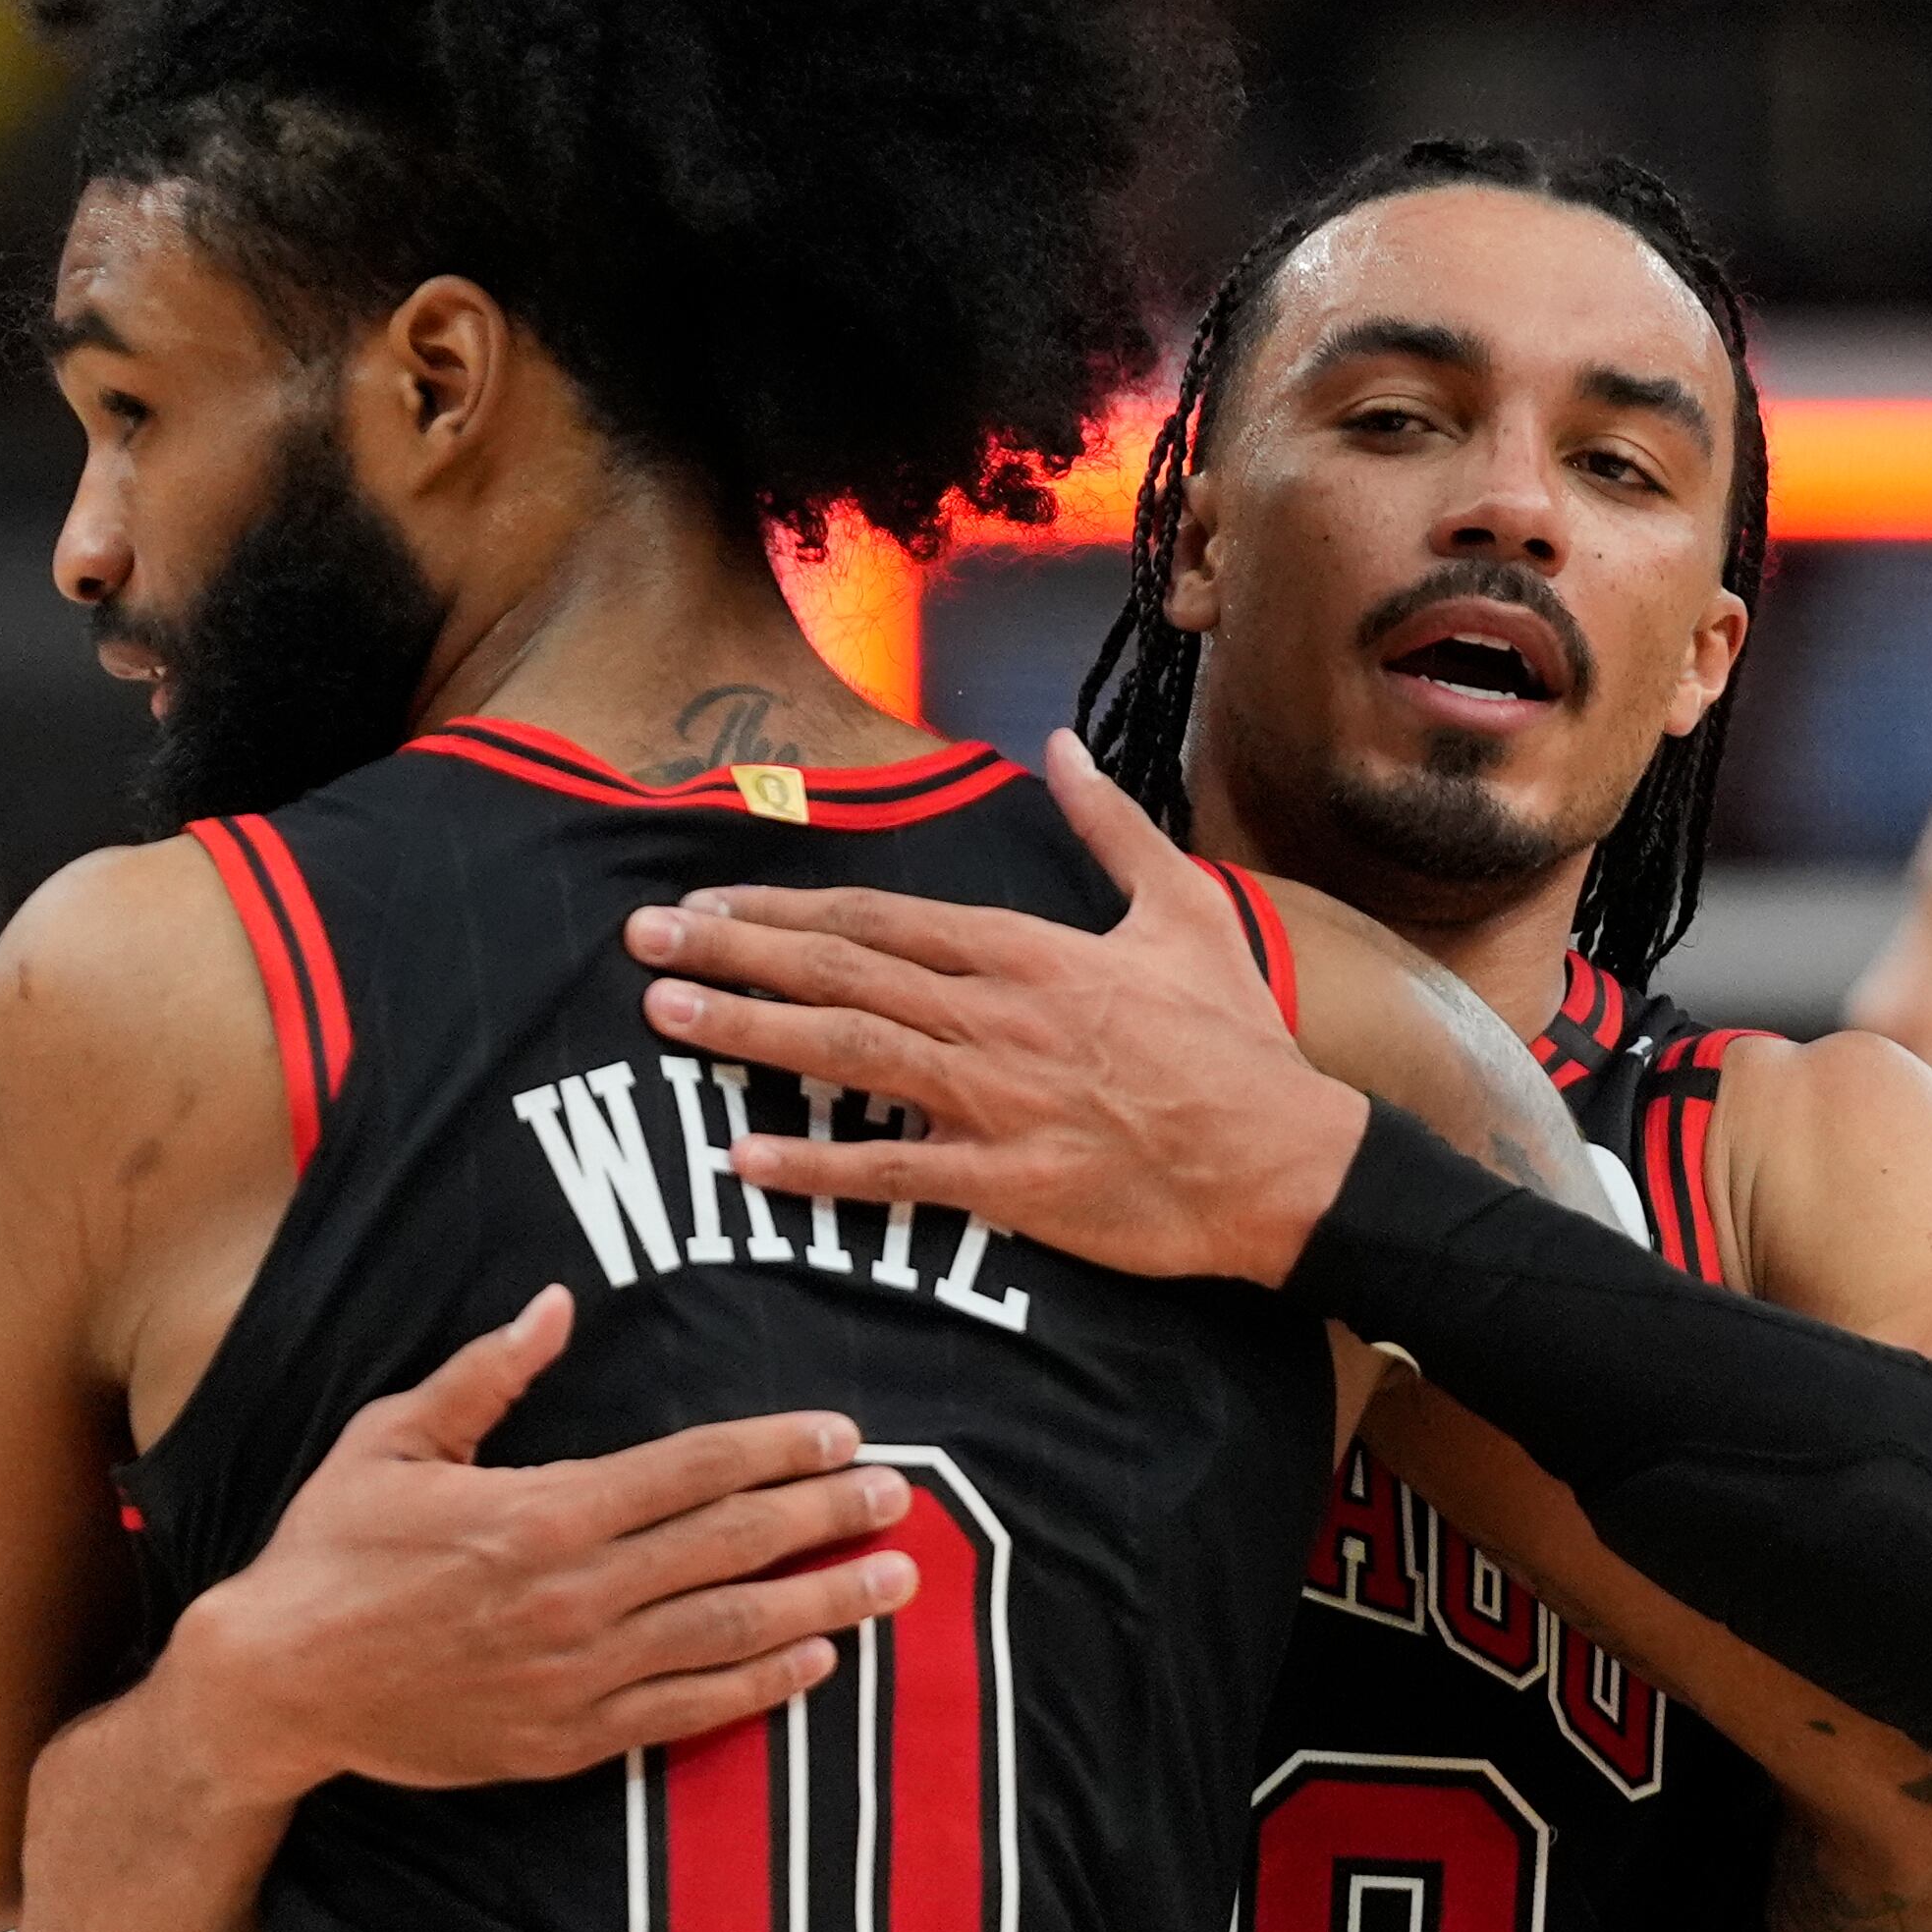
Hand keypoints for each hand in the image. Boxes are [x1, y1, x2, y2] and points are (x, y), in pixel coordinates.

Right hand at [167, 1286, 918, 1799]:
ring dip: (821, 1604)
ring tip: (892, 1582)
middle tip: (897, 1500)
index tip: (840, 1435)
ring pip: (726, 1632)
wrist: (276, 1684)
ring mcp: (577, 1675)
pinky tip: (817, 1664)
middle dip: (824, 1518)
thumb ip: (485, 1373)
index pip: (690, 1472)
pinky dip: (759, 1687)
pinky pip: (687, 1711)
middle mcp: (575, 1595)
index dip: (773, 1450)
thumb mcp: (392, 1439)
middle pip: (730, 1547)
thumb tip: (558, 1303)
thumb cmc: (331, 1550)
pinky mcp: (567, 1740)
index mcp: (542, 1513)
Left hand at [625, 730, 1370, 1285]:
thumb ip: (1110, 826)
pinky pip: (893, 1172)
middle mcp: (997, 1016)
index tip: (711, 899)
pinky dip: (817, 1165)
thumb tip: (1061, 747)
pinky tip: (746, 1156)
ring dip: (752, 1033)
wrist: (1286, 1160)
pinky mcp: (1008, 1185)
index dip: (786, 907)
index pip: (881, 919)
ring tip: (667, 1015)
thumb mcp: (1181, 911)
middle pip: (842, 973)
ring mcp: (998, 1102)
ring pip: (850, 1054)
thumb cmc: (1234, 1041)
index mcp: (1029, 951)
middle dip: (736, 953)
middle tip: (645, 940)